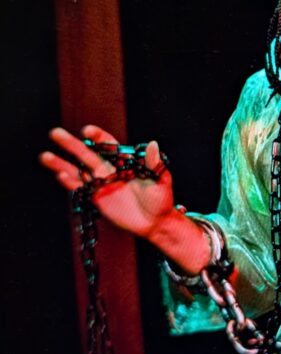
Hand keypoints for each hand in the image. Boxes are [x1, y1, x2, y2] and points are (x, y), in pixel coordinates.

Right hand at [39, 125, 175, 239]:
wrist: (155, 223)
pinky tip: (60, 176)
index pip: (108, 145)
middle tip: (55, 133)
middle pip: (87, 154)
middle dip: (71, 144)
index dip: (98, 137)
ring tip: (45, 156)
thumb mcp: (161, 180)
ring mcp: (101, 184)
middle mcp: (110, 169)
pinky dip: (70, 183)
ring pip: (78, 171)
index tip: (88, 131)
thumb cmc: (162, 200)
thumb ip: (154, 163)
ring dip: (62, 164)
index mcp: (124, 161)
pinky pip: (81, 189)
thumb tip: (152, 144)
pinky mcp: (96, 198)